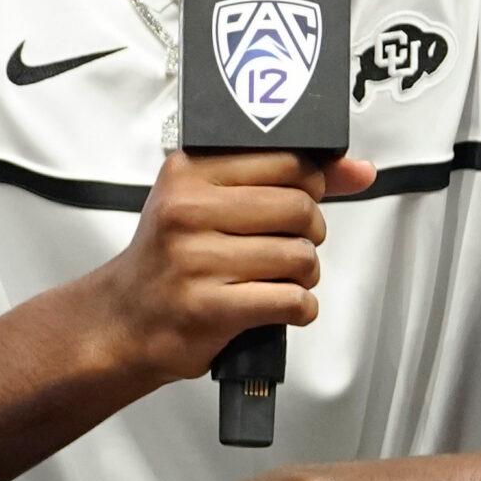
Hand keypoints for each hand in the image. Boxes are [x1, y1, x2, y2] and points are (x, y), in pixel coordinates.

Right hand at [88, 150, 375, 391]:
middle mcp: (186, 210)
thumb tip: (358, 170)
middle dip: (309, 233)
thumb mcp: (206, 201)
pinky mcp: (208, 307)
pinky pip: (291, 301)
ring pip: (300, 257)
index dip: (308, 185)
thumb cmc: (169, 259)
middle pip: (299, 208)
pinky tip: (277, 306)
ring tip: (279, 278)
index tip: (299, 200)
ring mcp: (195, 259)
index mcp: (187, 173)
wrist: (123, 320)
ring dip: (304, 275)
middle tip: (288, 244)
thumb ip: (282, 179)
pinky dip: (299, 309)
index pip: (285, 160)